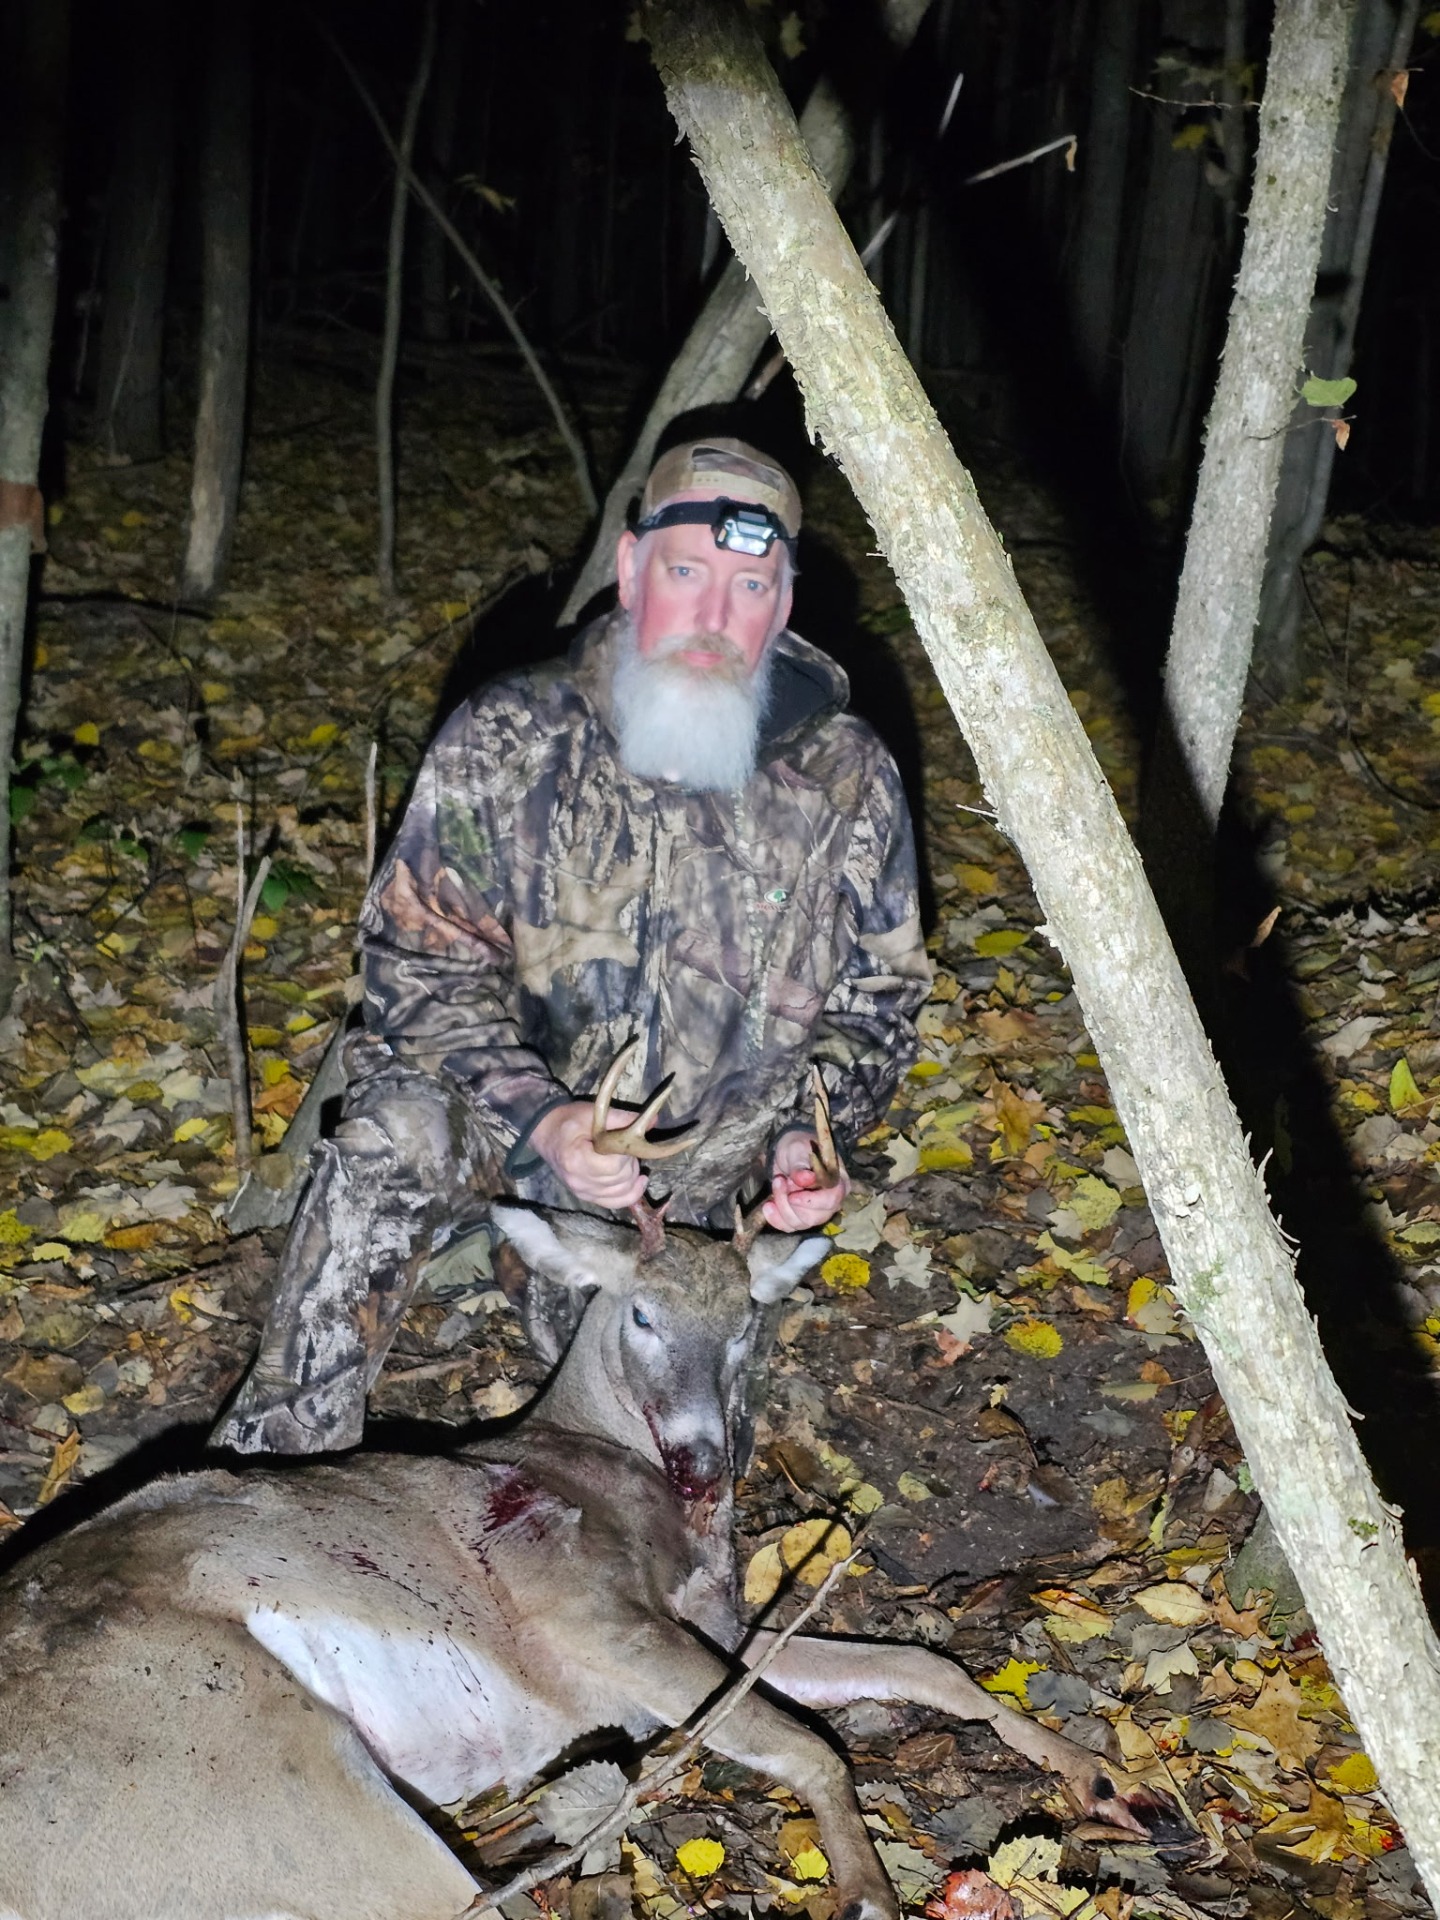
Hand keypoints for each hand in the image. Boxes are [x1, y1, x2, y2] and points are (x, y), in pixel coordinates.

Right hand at [529, 1102, 648, 1209]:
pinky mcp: (587, 1197)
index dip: (626, 1154)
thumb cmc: (568, 1121)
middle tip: (625, 1149)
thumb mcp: (593, 1113)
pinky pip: (615, 1203)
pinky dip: (630, 1193)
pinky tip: (638, 1181)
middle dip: (631, 1164)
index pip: (615, 1166)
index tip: (622, 1142)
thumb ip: (622, 1118)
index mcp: (577, 1160)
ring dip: (631, 1177)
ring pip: (622, 1193)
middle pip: (621, 1180)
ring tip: (626, 1160)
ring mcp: (582, 1192)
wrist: (546, 1133)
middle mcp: (579, 1181)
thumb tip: (654, 1122)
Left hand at [762, 1128, 850, 1231]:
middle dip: (791, 1203)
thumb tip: (806, 1179)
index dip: (811, 1201)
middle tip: (780, 1180)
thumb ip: (801, 1165)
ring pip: (800, 1223)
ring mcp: (817, 1211)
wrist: (788, 1153)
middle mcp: (832, 1200)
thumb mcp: (797, 1149)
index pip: (832, 1199)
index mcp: (838, 1181)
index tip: (793, 1195)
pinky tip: (768, 1205)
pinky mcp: (801, 1217)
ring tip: (776, 1183)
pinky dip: (776, 1218)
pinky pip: (790, 1227)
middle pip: (815, 1216)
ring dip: (782, 1206)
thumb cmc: (798, 1148)